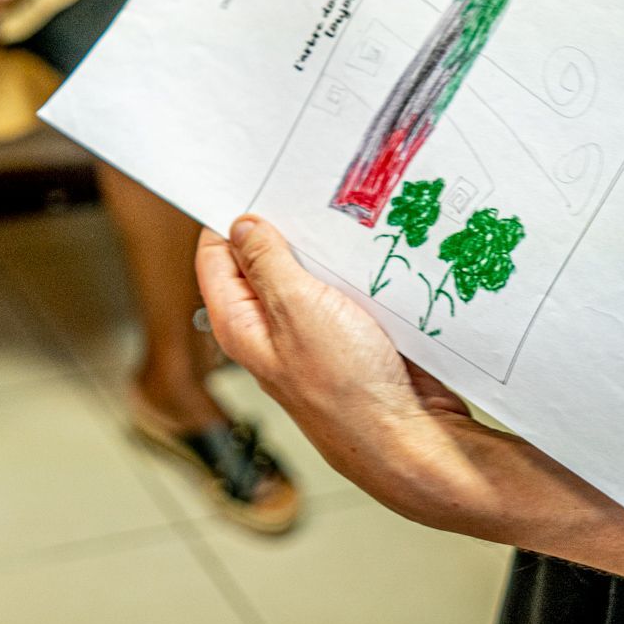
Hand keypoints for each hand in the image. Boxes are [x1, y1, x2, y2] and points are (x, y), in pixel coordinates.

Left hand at [196, 216, 532, 537]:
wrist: (409, 439)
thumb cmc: (348, 390)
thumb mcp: (298, 310)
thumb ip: (266, 263)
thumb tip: (241, 226)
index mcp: (239, 323)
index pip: (214, 255)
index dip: (231, 218)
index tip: (258, 184)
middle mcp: (269, 329)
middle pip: (261, 260)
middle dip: (283, 228)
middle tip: (306, 193)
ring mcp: (310, 334)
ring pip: (307, 274)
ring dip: (323, 249)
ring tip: (343, 219)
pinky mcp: (348, 338)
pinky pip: (342, 290)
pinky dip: (352, 270)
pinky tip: (368, 252)